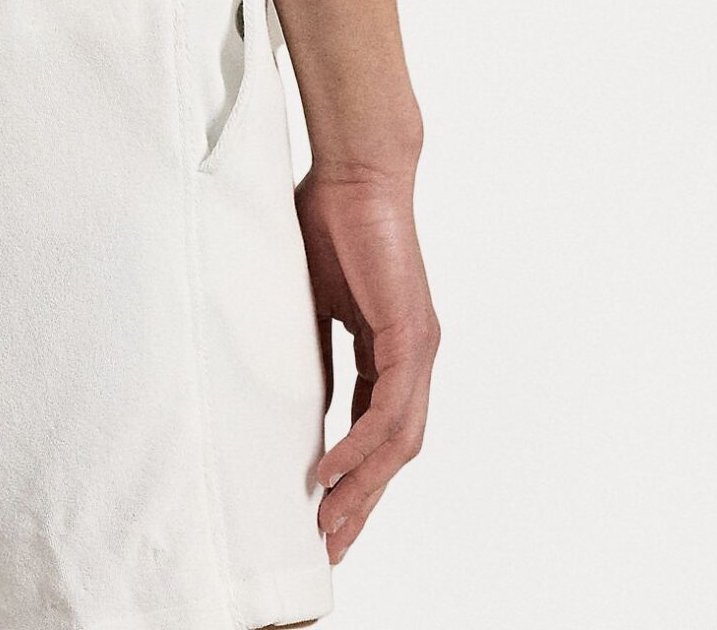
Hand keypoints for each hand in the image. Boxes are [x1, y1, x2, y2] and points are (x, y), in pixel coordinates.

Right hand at [295, 162, 438, 562]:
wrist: (356, 171)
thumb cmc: (329, 219)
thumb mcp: (312, 300)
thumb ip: (316, 347)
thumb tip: (298, 393)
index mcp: (390, 347)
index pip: (378, 429)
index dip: (354, 474)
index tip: (323, 511)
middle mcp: (413, 356)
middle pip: (394, 450)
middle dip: (362, 501)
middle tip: (331, 544)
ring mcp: (418, 348)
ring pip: (398, 441)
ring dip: (362, 487)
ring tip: (329, 522)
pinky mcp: (412, 335)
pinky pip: (390, 410)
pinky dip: (361, 445)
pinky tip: (332, 471)